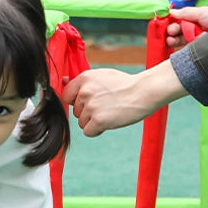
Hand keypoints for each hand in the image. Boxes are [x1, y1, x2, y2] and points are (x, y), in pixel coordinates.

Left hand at [62, 61, 186, 136]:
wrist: (144, 92)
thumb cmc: (124, 84)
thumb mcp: (101, 76)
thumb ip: (82, 82)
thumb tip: (63, 81)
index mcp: (83, 79)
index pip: (66, 96)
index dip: (77, 102)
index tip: (89, 102)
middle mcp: (84, 92)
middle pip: (75, 111)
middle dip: (88, 113)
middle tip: (106, 106)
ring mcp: (91, 106)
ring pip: (82, 123)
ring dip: (94, 122)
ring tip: (110, 112)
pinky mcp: (98, 120)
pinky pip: (88, 132)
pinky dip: (97, 130)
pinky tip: (110, 122)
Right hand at [165, 5, 207, 47]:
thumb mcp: (203, 11)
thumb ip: (186, 12)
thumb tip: (171, 11)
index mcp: (197, 17)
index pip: (179, 19)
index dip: (171, 20)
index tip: (164, 21)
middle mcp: (197, 27)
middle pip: (178, 30)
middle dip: (171, 30)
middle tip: (169, 31)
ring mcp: (199, 38)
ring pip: (181, 39)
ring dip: (173, 39)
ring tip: (170, 39)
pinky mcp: (200, 48)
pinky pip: (187, 48)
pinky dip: (180, 47)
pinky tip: (174, 45)